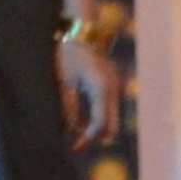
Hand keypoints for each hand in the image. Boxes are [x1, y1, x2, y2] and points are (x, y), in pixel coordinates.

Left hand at [57, 29, 123, 146]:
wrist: (84, 32)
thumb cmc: (70, 54)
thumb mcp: (64, 82)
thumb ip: (69, 107)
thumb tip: (72, 129)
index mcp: (102, 90)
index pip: (100, 124)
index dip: (88, 139)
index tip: (74, 148)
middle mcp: (114, 91)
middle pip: (111, 125)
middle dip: (94, 137)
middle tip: (76, 145)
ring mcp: (116, 88)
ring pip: (110, 117)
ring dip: (95, 127)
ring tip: (75, 133)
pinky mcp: (112, 85)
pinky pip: (107, 107)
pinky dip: (96, 116)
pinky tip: (80, 120)